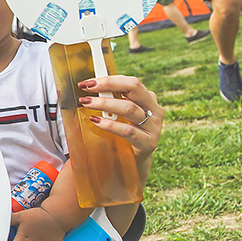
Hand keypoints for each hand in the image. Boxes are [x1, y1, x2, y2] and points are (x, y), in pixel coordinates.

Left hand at [79, 74, 163, 189]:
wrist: (134, 161)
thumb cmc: (124, 132)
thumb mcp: (120, 114)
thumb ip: (112, 99)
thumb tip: (90, 86)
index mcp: (148, 99)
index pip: (131, 82)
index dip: (110, 79)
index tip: (88, 82)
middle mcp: (155, 110)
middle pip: (134, 88)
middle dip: (109, 85)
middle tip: (87, 89)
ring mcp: (154, 127)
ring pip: (130, 108)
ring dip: (105, 104)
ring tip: (86, 103)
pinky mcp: (149, 143)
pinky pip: (128, 131)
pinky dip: (110, 124)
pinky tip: (96, 121)